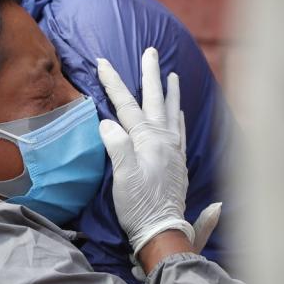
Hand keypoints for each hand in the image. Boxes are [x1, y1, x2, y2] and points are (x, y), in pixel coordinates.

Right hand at [97, 49, 222, 265]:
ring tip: (171, 75)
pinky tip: (180, 114)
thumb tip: (107, 123)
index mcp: (148, 141)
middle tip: (150, 52)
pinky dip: (180, 117)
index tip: (102, 62)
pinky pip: (181, 132)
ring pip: (173, 113)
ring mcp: (174, 151)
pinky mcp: (178, 164)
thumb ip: (116, 147)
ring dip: (170, 92)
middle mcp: (165, 141)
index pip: (127, 105)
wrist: (162, 231)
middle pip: (155, 101)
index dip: (113, 83)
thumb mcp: (122, 177)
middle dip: (150, 75)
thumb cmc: (139, 206)